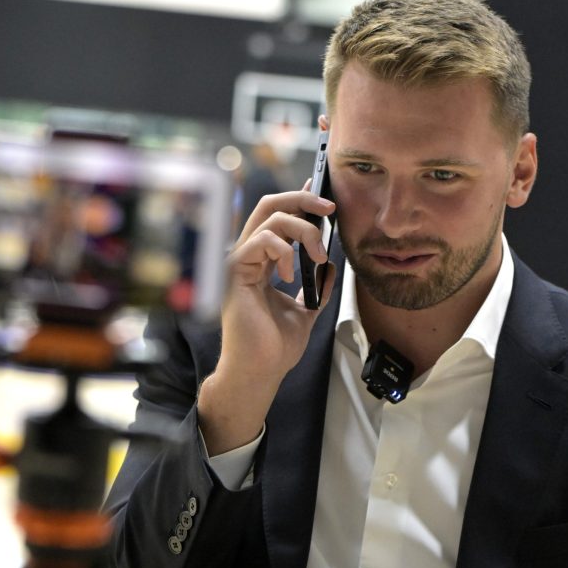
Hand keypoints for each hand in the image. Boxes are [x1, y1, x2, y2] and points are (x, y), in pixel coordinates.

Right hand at [198, 185, 336, 454]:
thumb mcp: (307, 310)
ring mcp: (240, 262)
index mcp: (263, 262)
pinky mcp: (235, 272)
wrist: (261, 370)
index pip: (279, 218)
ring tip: (319, 255)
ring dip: (304, 231)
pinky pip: (260, 241)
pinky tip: (292, 275)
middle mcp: (249, 256)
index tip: (324, 197)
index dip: (300, 200)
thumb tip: (332, 266)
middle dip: (303, 199)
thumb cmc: (276, 346)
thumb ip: (317, 287)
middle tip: (330, 208)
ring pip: (270, 217)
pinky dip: (284, 252)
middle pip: (270, 205)